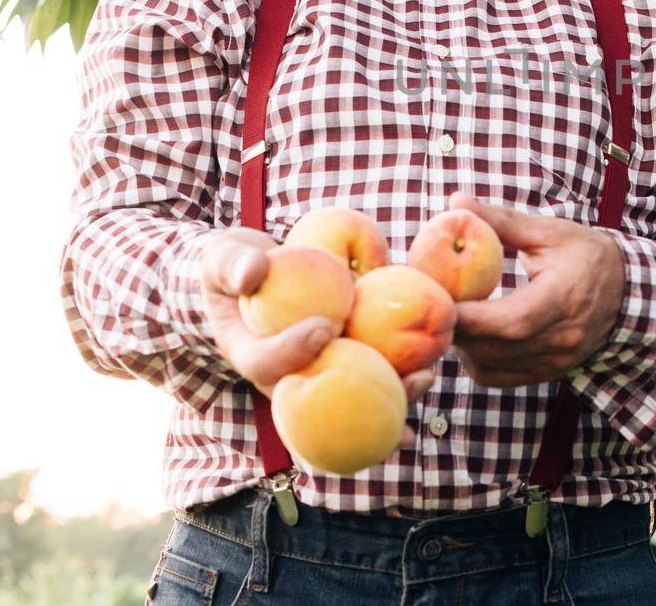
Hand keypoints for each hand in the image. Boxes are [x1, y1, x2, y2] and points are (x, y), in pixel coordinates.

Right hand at [200, 228, 435, 446]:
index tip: (324, 327)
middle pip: (316, 394)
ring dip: (389, 396)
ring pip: (349, 393)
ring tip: (425, 380)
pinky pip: (367, 375)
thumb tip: (252, 272)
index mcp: (249, 354)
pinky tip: (430, 374)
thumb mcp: (225, 258)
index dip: (292, 351)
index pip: (266, 363)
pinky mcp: (338, 359)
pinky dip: (397, 379)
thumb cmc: (235, 265)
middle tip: (383, 377)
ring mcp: (313, 370)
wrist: (252, 275)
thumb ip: (234, 264)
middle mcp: (283, 373)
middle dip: (353, 397)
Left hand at [447, 192, 625, 387]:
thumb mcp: (548, 232)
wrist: (627, 291)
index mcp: (565, 297)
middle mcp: (563, 337)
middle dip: (457, 329)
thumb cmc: (586, 255)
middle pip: (496, 347)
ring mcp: (557, 361)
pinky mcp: (548, 374)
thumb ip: (501, 220)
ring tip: (454, 315)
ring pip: (492, 366)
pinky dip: (477, 360)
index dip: (474, 318)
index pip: (515, 320)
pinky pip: (499, 377)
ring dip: (463, 345)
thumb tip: (456, 201)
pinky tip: (472, 336)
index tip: (441, 302)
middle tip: (434, 304)